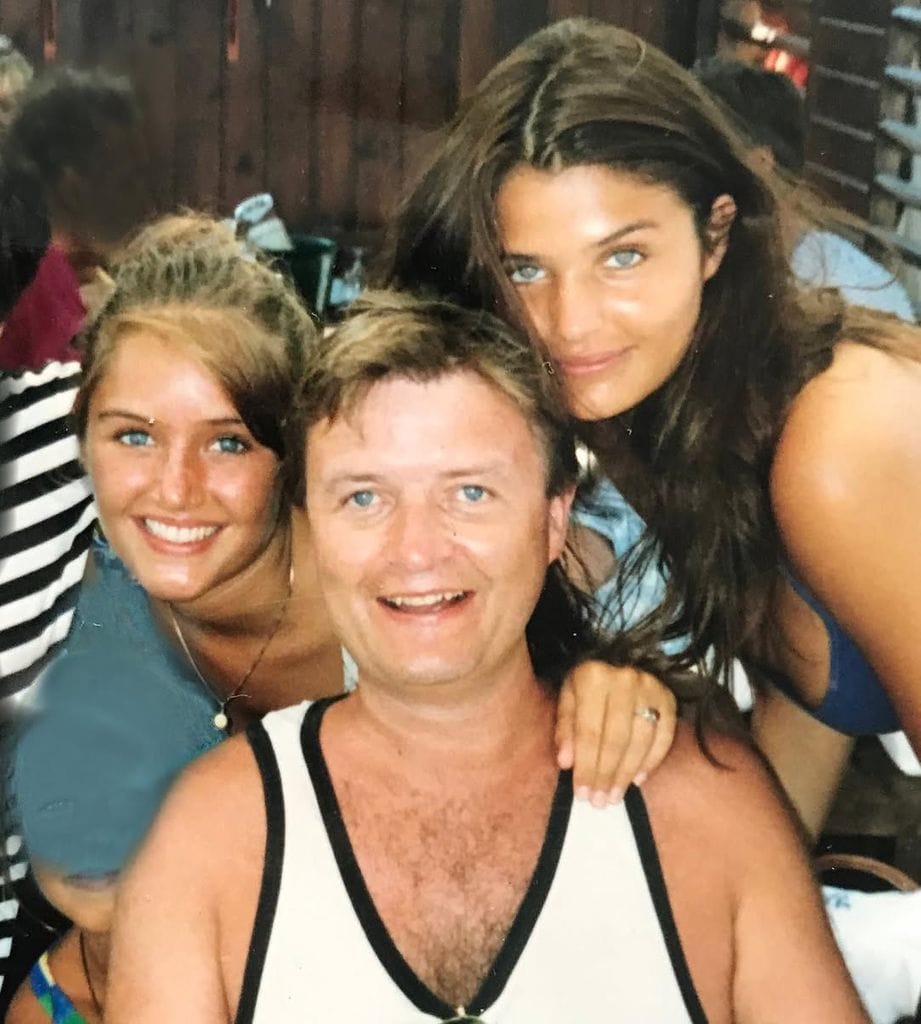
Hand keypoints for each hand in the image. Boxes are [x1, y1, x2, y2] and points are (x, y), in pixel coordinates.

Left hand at [555, 660, 676, 806]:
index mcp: (593, 677)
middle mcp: (624, 680)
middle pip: (616, 739)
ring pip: (640, 741)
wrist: (618, 656)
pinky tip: (637, 779)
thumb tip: (566, 763)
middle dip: (606, 775)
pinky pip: (664, 736)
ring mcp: (650, 688)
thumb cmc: (587, 682)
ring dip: (626, 774)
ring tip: (614, 796)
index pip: (589, 731)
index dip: (585, 766)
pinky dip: (651, 761)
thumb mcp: (567, 696)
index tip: (582, 793)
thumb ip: (565, 727)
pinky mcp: (669, 698)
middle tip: (599, 802)